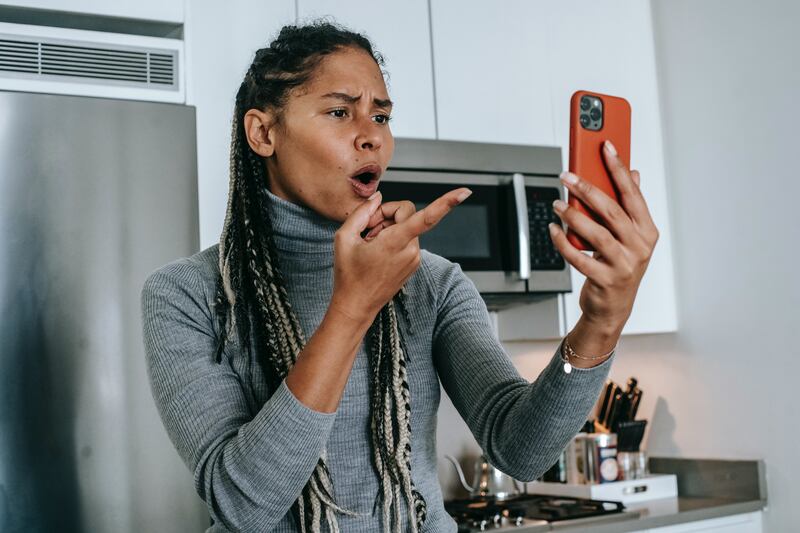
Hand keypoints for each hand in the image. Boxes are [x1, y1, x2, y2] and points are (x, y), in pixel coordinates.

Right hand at [330, 187, 471, 322]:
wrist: (356, 305)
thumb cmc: (348, 274)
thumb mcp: (344, 238)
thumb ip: (362, 212)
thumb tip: (378, 198)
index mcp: (396, 243)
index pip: (427, 218)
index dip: (447, 202)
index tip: (465, 192)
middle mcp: (411, 251)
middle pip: (407, 213)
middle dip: (386, 214)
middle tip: (367, 228)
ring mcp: (415, 258)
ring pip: (407, 226)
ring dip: (388, 227)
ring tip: (370, 243)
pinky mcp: (414, 263)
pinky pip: (408, 238)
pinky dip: (394, 238)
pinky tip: (378, 251)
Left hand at [549, 140, 659, 330]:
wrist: (613, 308)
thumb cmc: (618, 266)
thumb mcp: (629, 237)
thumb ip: (629, 207)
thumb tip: (633, 173)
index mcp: (647, 231)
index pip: (633, 193)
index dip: (619, 168)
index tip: (606, 146)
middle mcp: (639, 246)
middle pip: (612, 211)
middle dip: (588, 189)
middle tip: (567, 175)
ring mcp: (624, 264)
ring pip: (596, 233)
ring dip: (573, 215)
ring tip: (557, 203)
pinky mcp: (605, 280)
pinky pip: (579, 257)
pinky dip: (564, 243)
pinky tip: (553, 230)